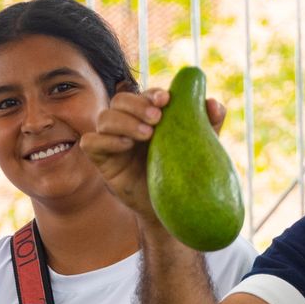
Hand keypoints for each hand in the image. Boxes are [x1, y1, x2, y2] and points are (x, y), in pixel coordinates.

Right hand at [80, 87, 226, 224]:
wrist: (172, 210)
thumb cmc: (184, 175)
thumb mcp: (201, 147)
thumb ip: (208, 123)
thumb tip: (213, 103)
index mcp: (148, 116)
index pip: (143, 95)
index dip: (151, 94)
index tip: (166, 100)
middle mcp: (127, 124)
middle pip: (120, 100)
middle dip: (136, 104)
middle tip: (156, 118)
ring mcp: (112, 141)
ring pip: (104, 117)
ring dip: (124, 121)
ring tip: (147, 135)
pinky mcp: (101, 160)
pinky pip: (91, 142)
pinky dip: (105, 139)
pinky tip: (126, 146)